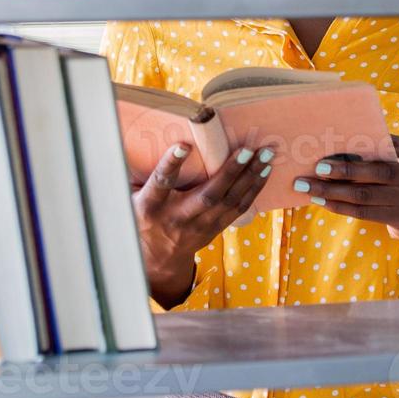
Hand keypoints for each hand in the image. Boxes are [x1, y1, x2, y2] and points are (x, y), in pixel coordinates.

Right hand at [133, 143, 273, 308]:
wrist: (156, 259)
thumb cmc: (142, 217)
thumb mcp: (133, 198)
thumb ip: (141, 176)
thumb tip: (141, 139)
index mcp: (152, 207)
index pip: (161, 184)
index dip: (171, 165)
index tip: (183, 146)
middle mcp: (177, 218)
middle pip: (207, 196)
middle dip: (230, 172)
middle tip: (248, 149)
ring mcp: (199, 227)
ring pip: (229, 203)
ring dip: (250, 178)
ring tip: (266, 156)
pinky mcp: (214, 230)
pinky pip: (238, 210)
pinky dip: (254, 189)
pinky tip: (264, 172)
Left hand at [293, 135, 398, 279]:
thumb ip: (387, 151)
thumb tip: (342, 142)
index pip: (388, 143)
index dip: (361, 145)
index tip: (333, 143)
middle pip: (375, 171)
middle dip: (343, 169)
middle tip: (317, 167)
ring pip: (364, 194)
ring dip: (332, 190)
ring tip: (307, 186)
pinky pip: (364, 212)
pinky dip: (340, 206)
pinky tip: (321, 200)